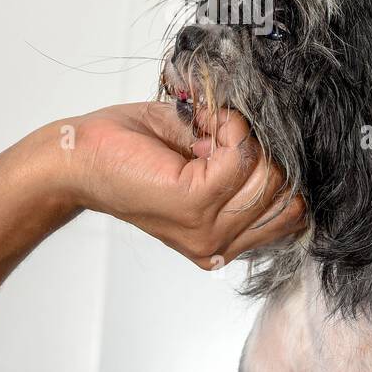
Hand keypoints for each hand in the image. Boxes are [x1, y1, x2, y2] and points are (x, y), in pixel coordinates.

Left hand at [55, 102, 304, 268]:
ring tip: (206, 130)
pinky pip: (241, 156)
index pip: (293, 214)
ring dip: (244, 137)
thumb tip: (280, 135)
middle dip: (264, 152)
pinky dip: (228, 128)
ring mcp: (208, 231)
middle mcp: (219, 245)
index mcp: (224, 239)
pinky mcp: (193, 204)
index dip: (279, 168)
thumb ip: (244, 164)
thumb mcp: (201, 160)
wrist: (79, 157)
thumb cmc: (129, 152)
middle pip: (288, 195)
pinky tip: (201, 126)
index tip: (243, 145)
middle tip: (219, 136)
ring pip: (270, 174)